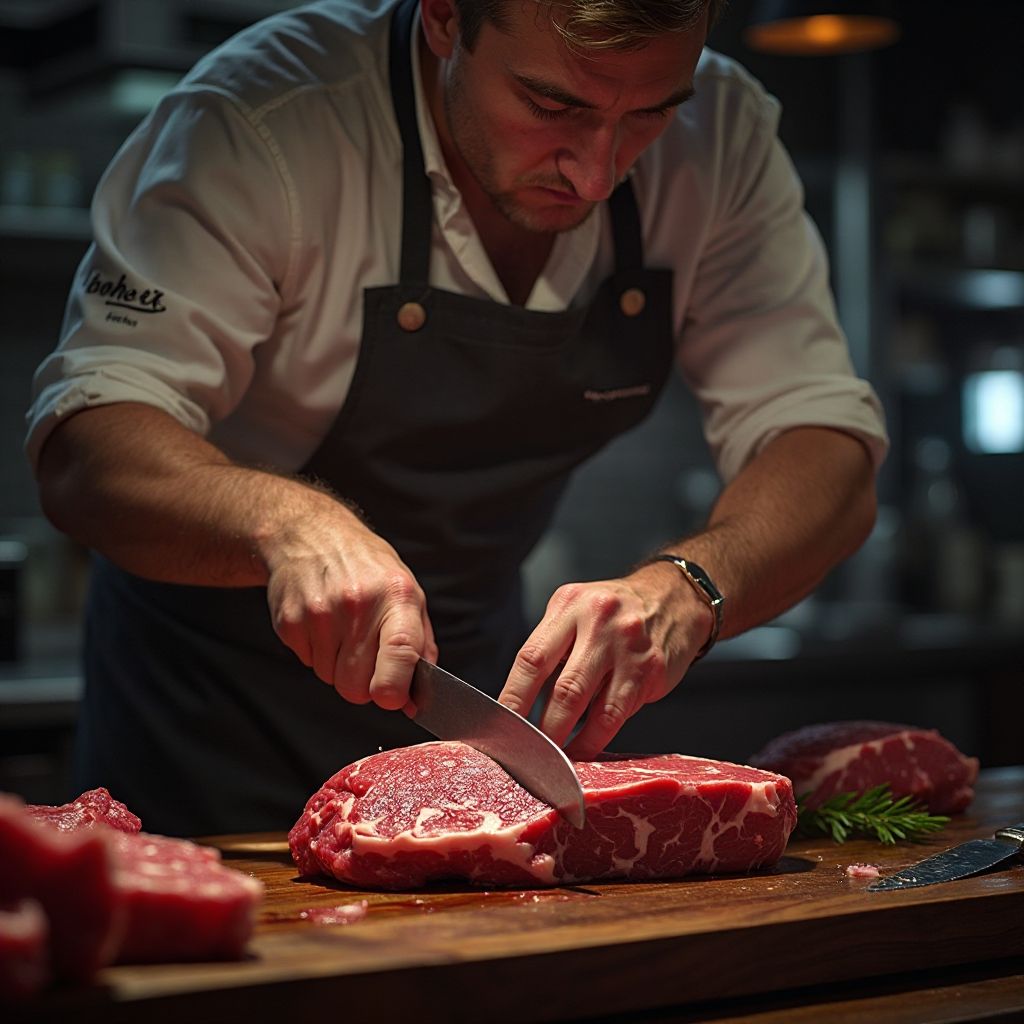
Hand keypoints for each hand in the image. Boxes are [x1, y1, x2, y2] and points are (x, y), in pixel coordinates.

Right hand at [263, 497, 436, 710]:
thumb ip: (420, 648)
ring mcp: (319, 613)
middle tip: (365, 655)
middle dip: (363, 684)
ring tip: (341, 629)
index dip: (395, 686)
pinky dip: (315, 653)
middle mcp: (357, 603)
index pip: (400, 650)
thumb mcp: (408, 594)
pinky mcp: (289, 621)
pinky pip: (307, 663)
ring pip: (330, 679)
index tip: (392, 700)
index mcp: (397, 596)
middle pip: (356, 685)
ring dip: (337, 665)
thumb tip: (416, 700)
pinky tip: (321, 623)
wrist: (310, 535)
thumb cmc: (368, 570)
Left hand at [497, 564, 712, 759]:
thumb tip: (521, 704)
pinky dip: (594, 739)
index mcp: (570, 605)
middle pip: (562, 688)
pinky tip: (581, 749)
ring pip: (589, 706)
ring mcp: (628, 647)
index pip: (532, 658)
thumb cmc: (613, 614)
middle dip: (540, 728)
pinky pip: (615, 715)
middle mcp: (599, 622)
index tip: (500, 724)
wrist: (674, 599)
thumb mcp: (576, 613)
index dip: (513, 697)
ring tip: (550, 758)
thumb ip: (553, 650)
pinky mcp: (651, 671)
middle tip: (524, 751)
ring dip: (566, 740)